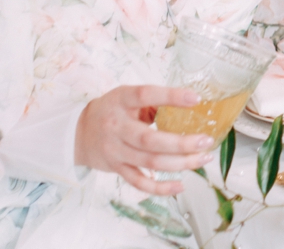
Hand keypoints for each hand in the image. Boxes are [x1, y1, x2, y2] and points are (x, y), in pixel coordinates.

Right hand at [74, 86, 214, 194]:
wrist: (79, 133)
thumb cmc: (112, 110)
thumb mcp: (126, 96)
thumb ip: (153, 100)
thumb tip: (190, 103)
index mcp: (121, 101)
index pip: (145, 95)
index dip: (170, 97)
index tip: (195, 99)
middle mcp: (116, 127)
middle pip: (150, 139)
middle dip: (181, 143)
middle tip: (205, 141)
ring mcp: (115, 151)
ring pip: (150, 162)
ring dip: (180, 163)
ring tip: (203, 158)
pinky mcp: (116, 169)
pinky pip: (139, 182)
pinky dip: (160, 187)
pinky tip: (180, 185)